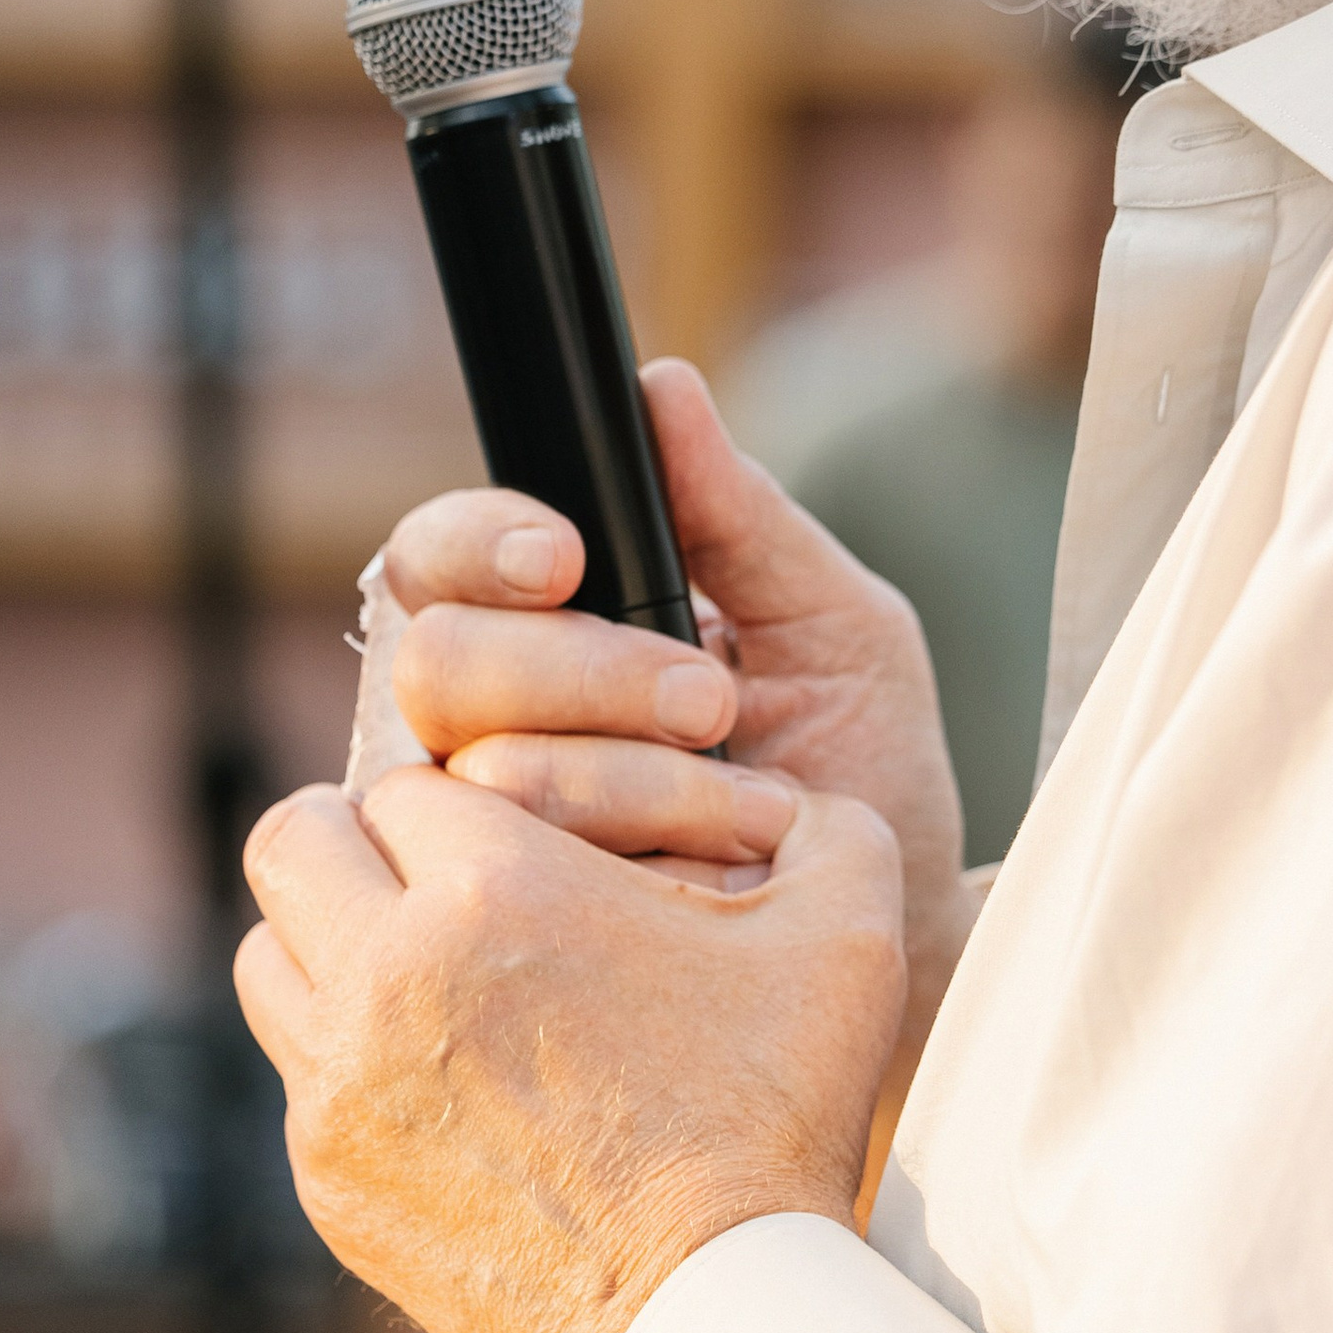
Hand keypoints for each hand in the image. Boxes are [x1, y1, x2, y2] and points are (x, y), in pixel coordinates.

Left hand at [235, 766, 905, 1332]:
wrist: (710, 1321)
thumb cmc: (778, 1121)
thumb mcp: (847, 940)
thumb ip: (825, 825)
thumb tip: (781, 790)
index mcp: (495, 891)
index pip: (405, 780)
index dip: (463, 798)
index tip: (508, 834)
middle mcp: (387, 977)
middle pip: (291, 841)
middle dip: (357, 839)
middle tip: (424, 869)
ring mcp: (338, 1090)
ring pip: (267, 955)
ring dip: (329, 940)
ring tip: (417, 966)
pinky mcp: (328, 1181)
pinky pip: (297, 1074)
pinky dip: (346, 1055)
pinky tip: (440, 1078)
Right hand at [384, 360, 980, 1045]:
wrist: (897, 943)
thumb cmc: (864, 774)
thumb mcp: (832, 626)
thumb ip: (741, 517)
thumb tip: (664, 389)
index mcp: (547, 628)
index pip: (441, 554)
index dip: (481, 542)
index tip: (566, 559)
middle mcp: (487, 726)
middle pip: (435, 657)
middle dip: (585, 673)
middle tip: (713, 704)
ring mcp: (477, 838)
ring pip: (476, 772)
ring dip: (634, 780)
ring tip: (751, 806)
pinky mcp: (499, 934)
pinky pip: (509, 880)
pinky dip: (634, 863)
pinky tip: (708, 878)